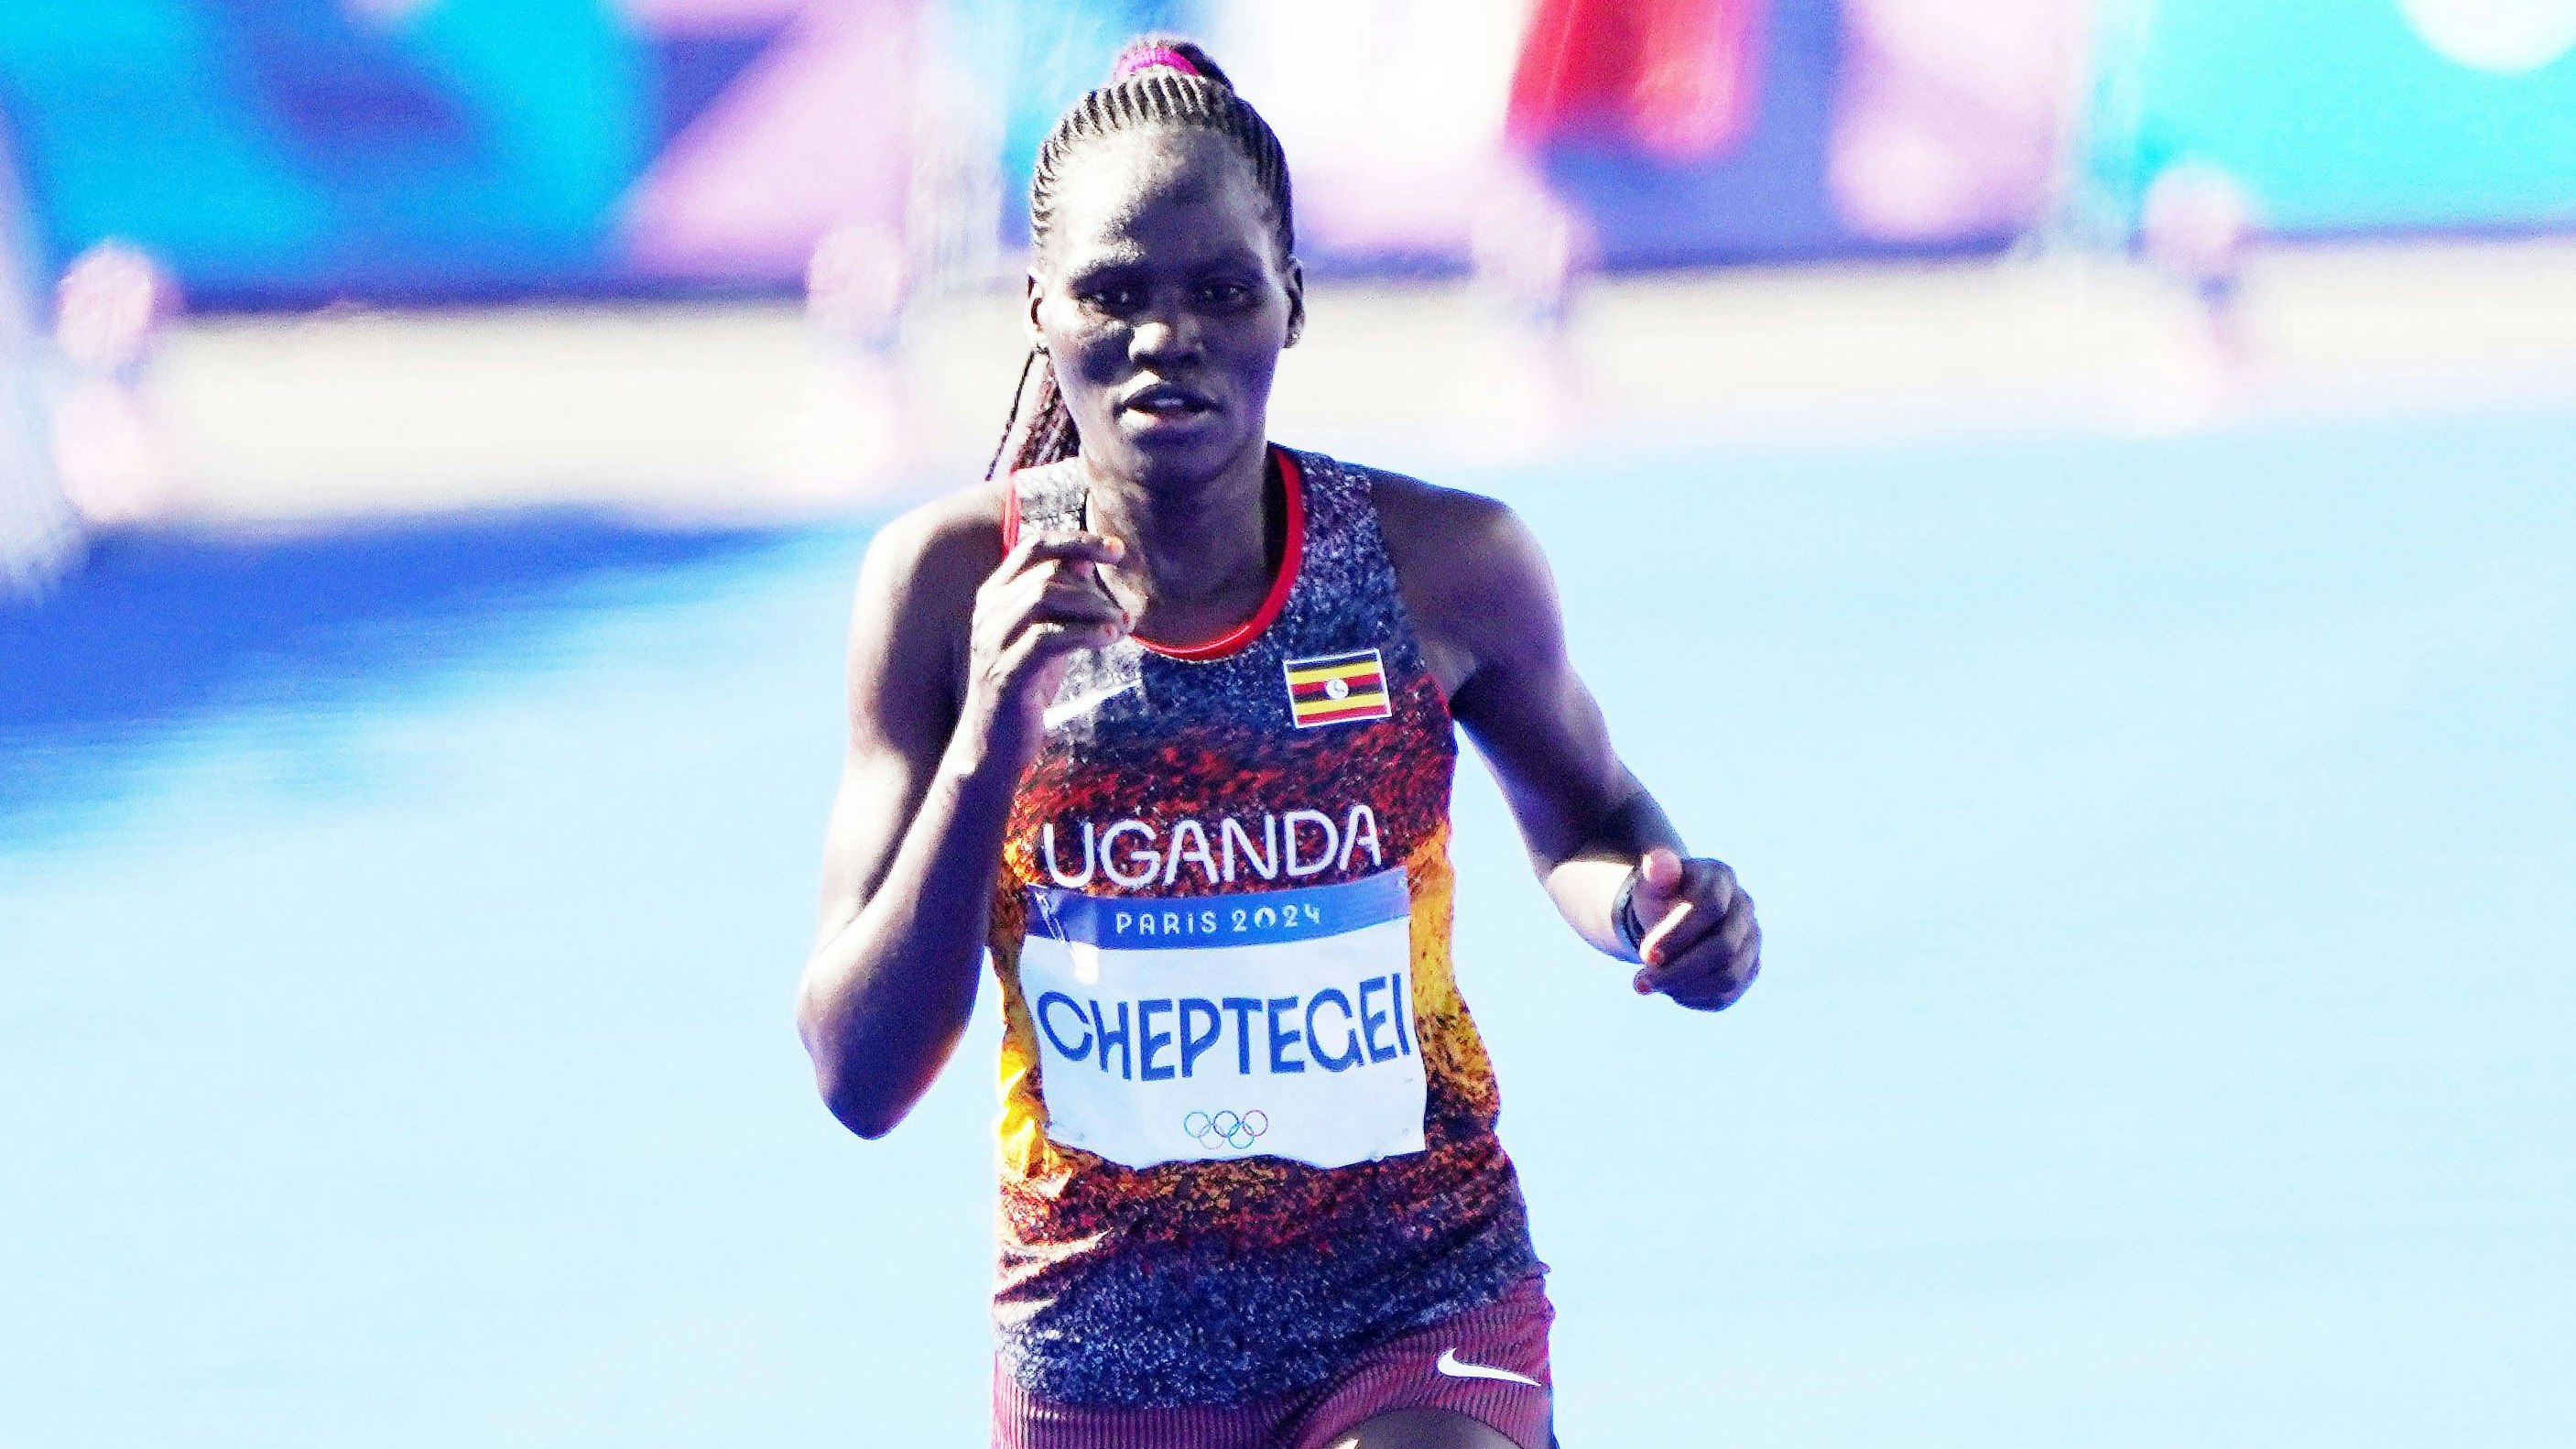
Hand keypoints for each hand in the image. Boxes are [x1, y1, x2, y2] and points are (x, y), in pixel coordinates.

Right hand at [963, 531, 1128, 754]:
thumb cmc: (1025, 684)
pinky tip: (1109, 639)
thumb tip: (1086, 560)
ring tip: (1122, 627)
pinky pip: (1046, 638)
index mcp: (995, 595)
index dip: (1077, 541)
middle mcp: (989, 612)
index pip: (1034, 547)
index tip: (1118, 550)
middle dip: (1095, 589)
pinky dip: (1083, 633)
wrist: (993, 742)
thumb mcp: (1047, 633)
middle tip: (1125, 614)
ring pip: (1045, 598)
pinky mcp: (1005, 672)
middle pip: (1047, 573)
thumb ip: (1062, 599)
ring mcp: (993, 641)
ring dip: (1094, 608)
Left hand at [1626, 847, 1759, 1010]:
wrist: (1676, 912)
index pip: (1710, 907)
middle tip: (1639, 983)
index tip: (1645, 955)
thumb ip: (1656, 871)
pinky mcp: (1749, 969)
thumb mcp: (1653, 880)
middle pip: (1724, 948)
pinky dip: (1694, 998)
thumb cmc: (1662, 894)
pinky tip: (1669, 990)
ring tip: (1650, 986)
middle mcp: (1745, 908)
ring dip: (1684, 987)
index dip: (1678, 934)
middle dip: (1678, 970)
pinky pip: (1727, 995)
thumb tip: (1656, 863)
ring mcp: (1752, 940)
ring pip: (1729, 976)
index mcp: (1722, 878)